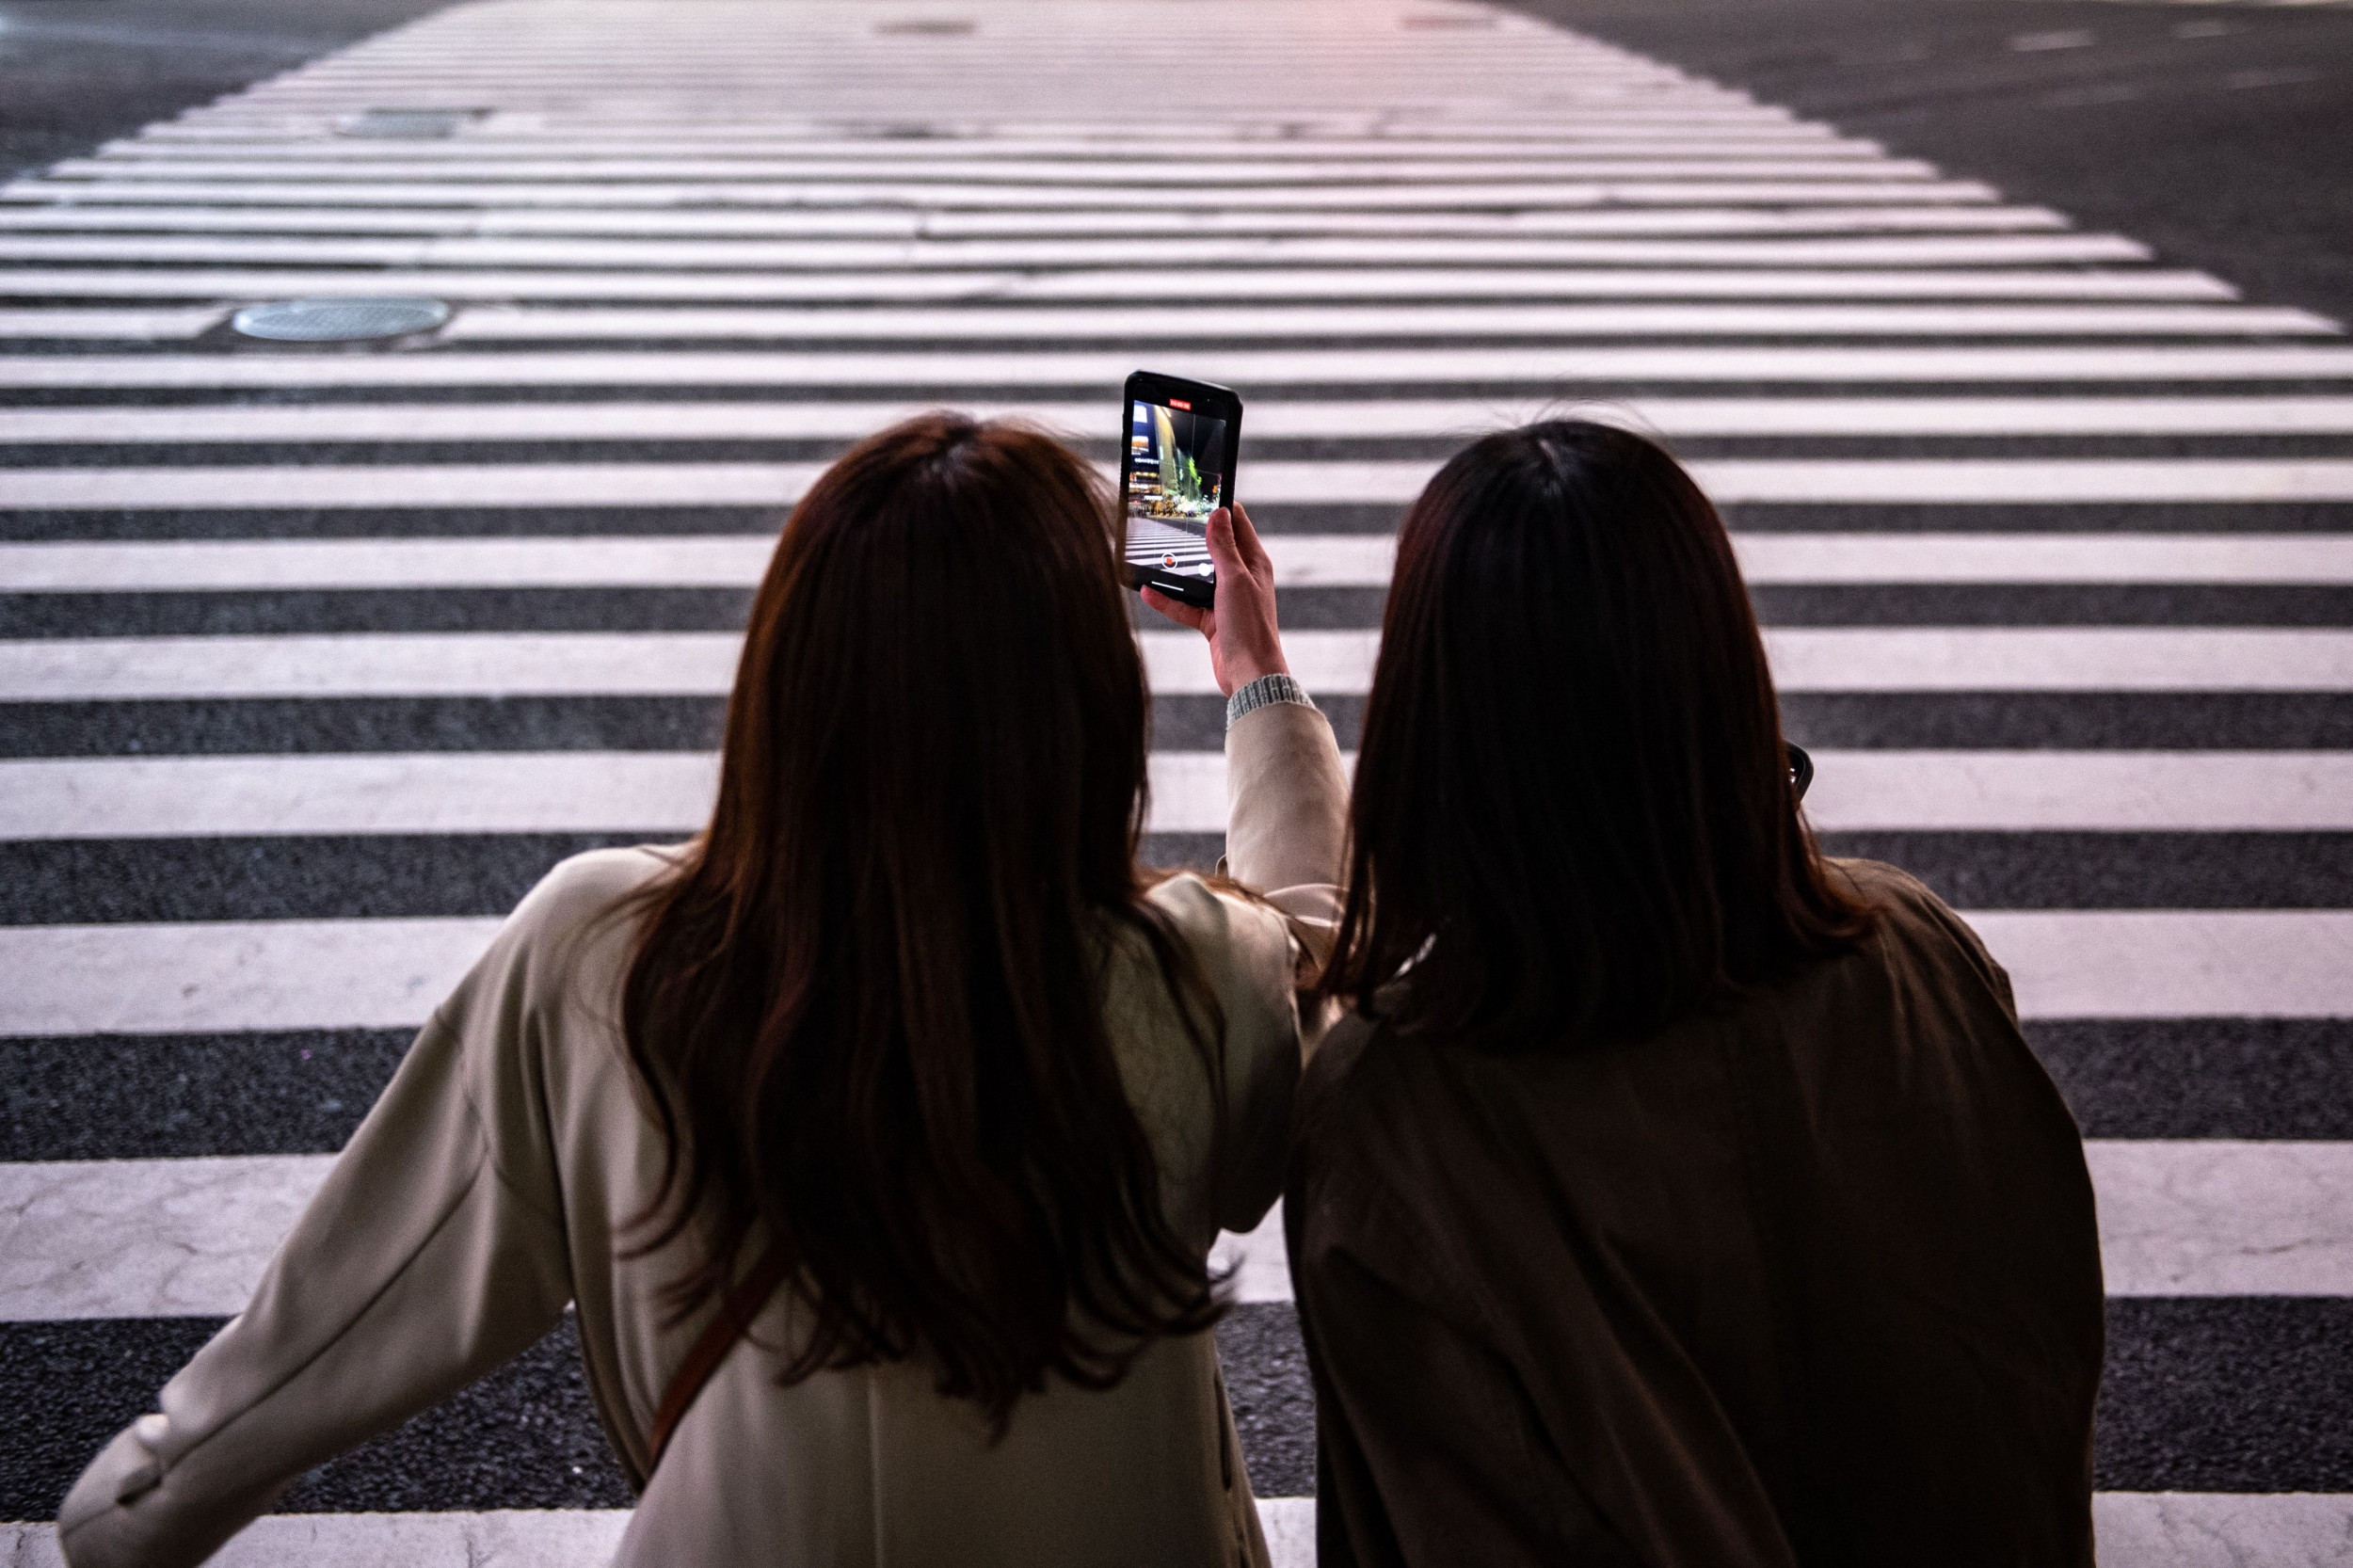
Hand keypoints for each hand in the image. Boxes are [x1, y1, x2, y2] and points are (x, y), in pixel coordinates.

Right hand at [1141, 503, 1288, 697]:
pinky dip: (1168, 599)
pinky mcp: (1211, 620)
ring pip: (1196, 577)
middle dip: (1192, 537)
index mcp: (1253, 563)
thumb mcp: (1234, 579)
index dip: (1220, 508)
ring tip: (1153, 556)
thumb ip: (1224, 547)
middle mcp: (1240, 578)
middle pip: (1213, 549)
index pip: (1238, 524)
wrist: (1250, 675)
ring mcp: (1225, 600)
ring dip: (1176, 570)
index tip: (1199, 495)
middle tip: (1169, 521)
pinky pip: (1186, 604)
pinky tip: (1148, 591)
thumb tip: (1219, 513)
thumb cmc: (1250, 627)